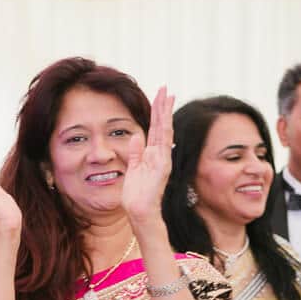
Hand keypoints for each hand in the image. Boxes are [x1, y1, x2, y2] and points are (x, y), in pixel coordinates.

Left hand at [121, 86, 174, 224]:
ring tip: (167, 95)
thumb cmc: (136, 195)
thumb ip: (135, 152)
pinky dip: (164, 131)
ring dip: (165, 113)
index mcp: (152, 154)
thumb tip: (135, 135)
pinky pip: (163, 145)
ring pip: (165, 131)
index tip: (160, 96)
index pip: (156, 129)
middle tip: (166, 88)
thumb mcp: (132, 168)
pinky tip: (164, 118)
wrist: (140, 211)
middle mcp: (160, 155)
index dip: (158, 112)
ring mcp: (162, 159)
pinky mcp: (162, 166)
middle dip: (163, 106)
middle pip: (162, 126)